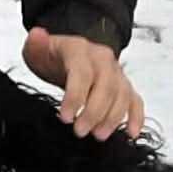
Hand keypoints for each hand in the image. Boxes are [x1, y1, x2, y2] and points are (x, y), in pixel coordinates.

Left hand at [22, 27, 145, 140]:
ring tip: (98, 135)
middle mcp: (103, 60)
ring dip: (113, 118)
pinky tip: (131, 133)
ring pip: (122, 95)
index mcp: (81, 50)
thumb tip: (36, 36)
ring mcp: (116, 74)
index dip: (75, 97)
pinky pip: (135, 101)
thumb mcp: (38, 50)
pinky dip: (136, 117)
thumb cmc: (54, 58)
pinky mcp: (124, 87)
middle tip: (80, 131)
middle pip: (106, 87)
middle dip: (94, 112)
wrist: (71, 55)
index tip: (65, 118)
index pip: (82, 73)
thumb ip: (36, 45)